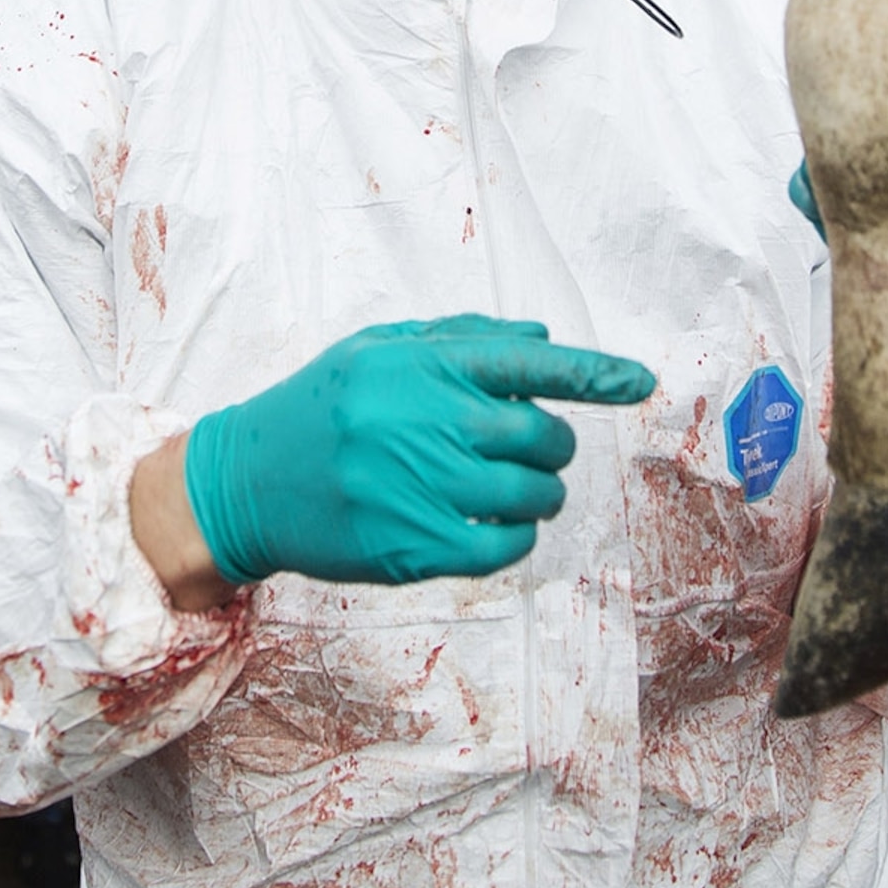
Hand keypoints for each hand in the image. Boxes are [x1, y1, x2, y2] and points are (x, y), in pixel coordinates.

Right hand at [182, 318, 656, 586]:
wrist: (246, 484)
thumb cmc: (320, 408)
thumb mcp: (377, 350)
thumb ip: (460, 339)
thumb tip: (542, 339)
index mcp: (421, 366)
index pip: (527, 364)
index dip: (593, 373)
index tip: (641, 381)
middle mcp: (427, 424)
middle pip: (543, 437)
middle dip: (547, 445)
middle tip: (518, 448)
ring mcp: (423, 489)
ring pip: (534, 496)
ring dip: (536, 494)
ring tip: (499, 487)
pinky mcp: (416, 548)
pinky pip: (507, 547)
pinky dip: (512, 537)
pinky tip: (482, 524)